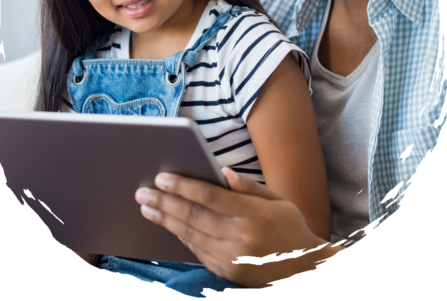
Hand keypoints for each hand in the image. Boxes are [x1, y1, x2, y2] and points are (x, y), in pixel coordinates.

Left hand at [135, 167, 343, 288]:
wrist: (304, 272)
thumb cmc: (290, 228)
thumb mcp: (278, 201)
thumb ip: (249, 187)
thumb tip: (222, 172)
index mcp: (254, 214)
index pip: (210, 196)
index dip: (183, 186)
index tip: (161, 177)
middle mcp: (241, 238)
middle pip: (193, 216)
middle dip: (164, 202)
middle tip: (142, 192)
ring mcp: (232, 259)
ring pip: (190, 235)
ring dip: (165, 220)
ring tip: (146, 207)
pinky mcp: (227, 273)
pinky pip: (197, 251)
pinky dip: (180, 236)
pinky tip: (167, 224)